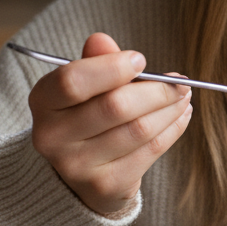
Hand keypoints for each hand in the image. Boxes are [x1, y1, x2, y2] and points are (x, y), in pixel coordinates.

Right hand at [29, 33, 192, 215]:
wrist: (79, 177)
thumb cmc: (87, 118)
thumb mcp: (85, 88)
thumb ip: (95, 62)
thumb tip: (101, 40)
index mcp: (42, 102)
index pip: (72, 81)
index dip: (112, 67)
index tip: (141, 60)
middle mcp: (52, 137)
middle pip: (115, 106)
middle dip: (157, 91)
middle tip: (182, 82)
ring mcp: (76, 166)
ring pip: (139, 130)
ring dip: (171, 109)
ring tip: (184, 97)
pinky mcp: (105, 186)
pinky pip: (150, 151)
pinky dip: (173, 129)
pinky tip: (181, 116)